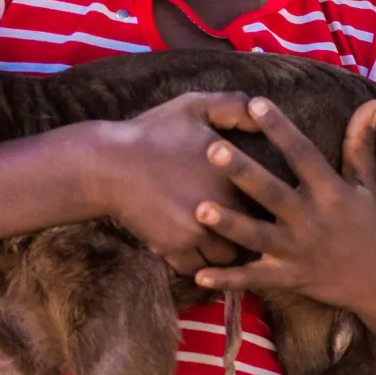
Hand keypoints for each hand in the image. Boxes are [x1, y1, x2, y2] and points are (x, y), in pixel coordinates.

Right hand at [83, 93, 257, 276]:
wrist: (107, 164)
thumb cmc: (152, 133)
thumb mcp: (194, 107)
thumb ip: (234, 106)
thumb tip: (262, 113)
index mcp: (233, 175)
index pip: (268, 199)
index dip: (264, 200)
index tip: (258, 199)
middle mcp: (222, 208)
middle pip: (254, 234)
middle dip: (250, 232)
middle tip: (247, 228)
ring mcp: (198, 232)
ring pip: (227, 257)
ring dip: (223, 250)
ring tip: (219, 241)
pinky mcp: (174, 249)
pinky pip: (197, 269)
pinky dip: (197, 264)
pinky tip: (193, 250)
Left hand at [188, 97, 375, 321]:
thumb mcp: (369, 185)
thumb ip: (360, 144)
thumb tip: (371, 102)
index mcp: (330, 191)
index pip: (302, 153)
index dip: (280, 127)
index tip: (255, 102)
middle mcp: (311, 219)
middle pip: (271, 192)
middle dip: (242, 171)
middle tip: (211, 150)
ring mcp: (297, 250)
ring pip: (257, 235)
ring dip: (228, 224)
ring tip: (199, 210)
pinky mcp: (289, 277)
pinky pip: (254, 278)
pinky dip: (228, 279)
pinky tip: (199, 274)